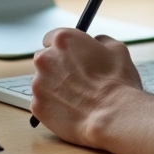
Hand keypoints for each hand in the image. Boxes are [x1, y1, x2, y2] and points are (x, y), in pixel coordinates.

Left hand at [31, 28, 142, 146]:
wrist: (112, 115)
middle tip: (75, 78)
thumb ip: (100, 41)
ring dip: (54, 86)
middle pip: (45, 59)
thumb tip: (96, 42)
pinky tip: (71, 108)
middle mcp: (46, 58)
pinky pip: (42, 102)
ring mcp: (38, 83)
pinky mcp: (37, 106)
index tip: (69, 55)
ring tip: (76, 96)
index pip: (51, 38)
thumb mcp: (117, 49)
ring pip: (43, 82)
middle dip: (56, 67)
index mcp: (63, 40)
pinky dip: (53, 105)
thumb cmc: (116, 82)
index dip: (63, 48)